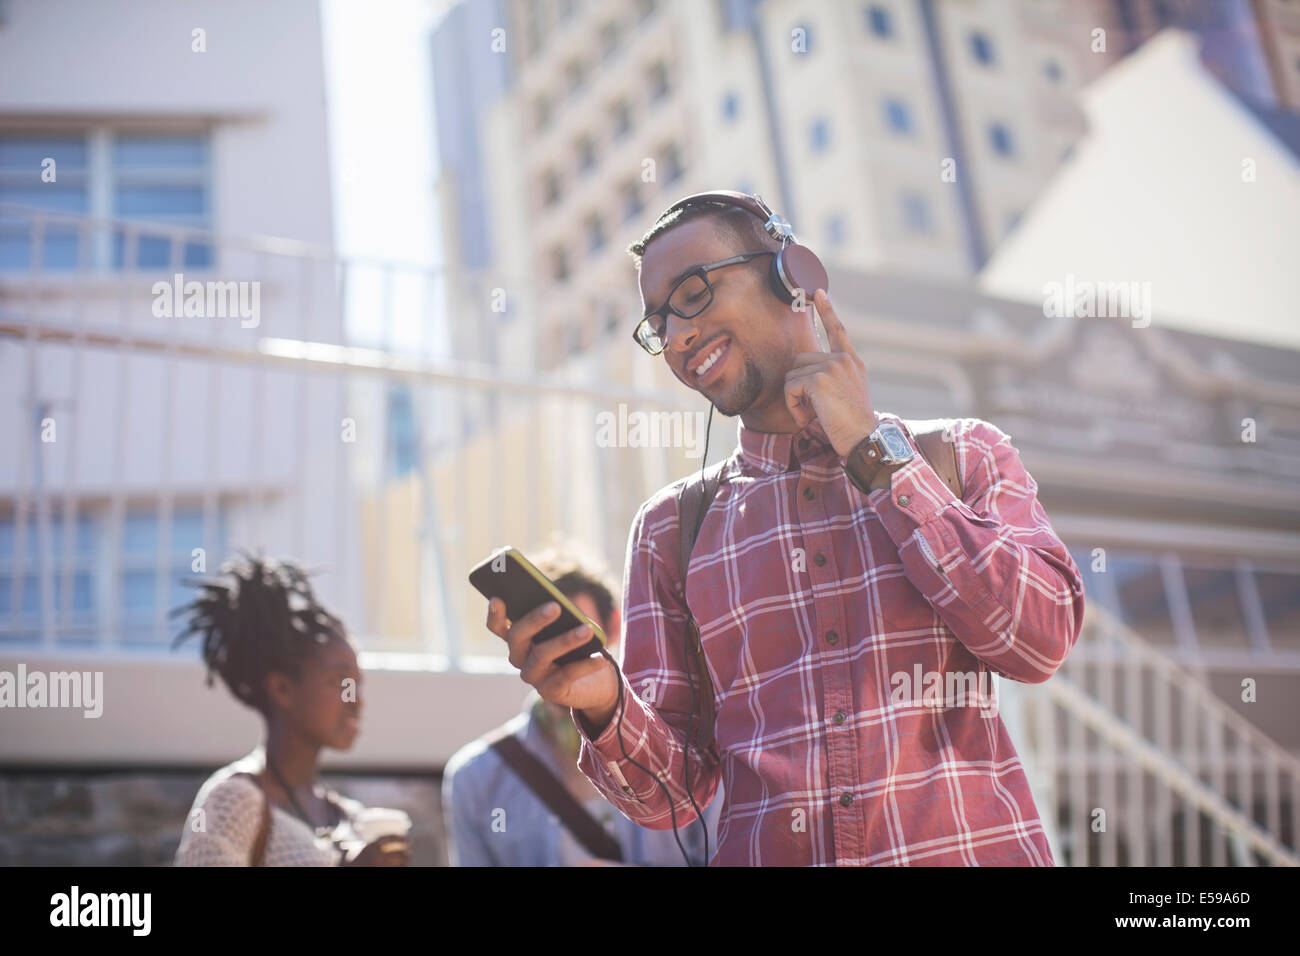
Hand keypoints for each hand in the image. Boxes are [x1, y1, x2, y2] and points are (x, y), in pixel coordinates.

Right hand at [341, 836, 410, 866]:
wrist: (347, 870)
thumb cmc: (346, 862)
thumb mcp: (348, 849)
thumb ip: (349, 838)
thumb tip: (335, 828)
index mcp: (371, 847)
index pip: (390, 839)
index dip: (400, 837)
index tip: (405, 836)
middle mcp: (377, 857)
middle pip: (398, 852)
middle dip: (406, 849)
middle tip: (409, 847)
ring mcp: (381, 866)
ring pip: (399, 862)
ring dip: (406, 859)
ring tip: (408, 856)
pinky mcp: (383, 871)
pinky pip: (396, 869)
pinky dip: (402, 867)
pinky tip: (404, 864)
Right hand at [486, 598, 618, 729]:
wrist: (595, 682)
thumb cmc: (577, 646)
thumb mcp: (569, 626)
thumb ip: (561, 615)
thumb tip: (563, 607)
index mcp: (518, 638)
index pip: (498, 626)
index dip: (495, 614)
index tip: (497, 598)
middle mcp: (519, 657)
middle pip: (518, 637)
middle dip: (535, 620)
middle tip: (555, 606)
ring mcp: (533, 676)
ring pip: (542, 654)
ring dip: (566, 640)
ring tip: (588, 630)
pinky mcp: (550, 691)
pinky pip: (566, 675)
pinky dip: (585, 665)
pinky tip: (601, 658)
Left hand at [783, 289, 876, 458]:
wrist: (865, 440)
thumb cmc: (854, 425)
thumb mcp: (850, 394)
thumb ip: (835, 377)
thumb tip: (806, 377)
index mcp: (852, 362)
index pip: (838, 330)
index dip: (827, 311)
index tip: (818, 292)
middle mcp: (843, 360)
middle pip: (801, 360)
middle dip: (798, 386)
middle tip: (811, 409)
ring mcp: (832, 367)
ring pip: (793, 375)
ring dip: (794, 398)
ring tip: (810, 415)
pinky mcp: (819, 379)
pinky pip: (790, 387)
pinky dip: (792, 406)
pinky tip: (806, 418)